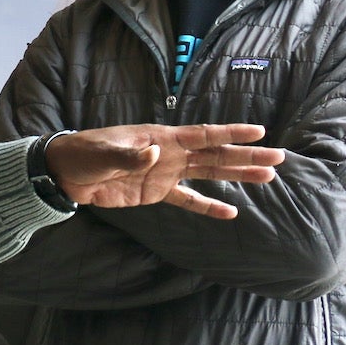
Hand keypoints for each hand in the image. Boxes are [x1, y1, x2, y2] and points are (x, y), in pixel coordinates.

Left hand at [44, 124, 283, 218]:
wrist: (67, 173)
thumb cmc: (84, 154)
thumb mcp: (104, 154)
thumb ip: (130, 157)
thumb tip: (155, 154)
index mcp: (162, 138)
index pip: (203, 134)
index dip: (230, 133)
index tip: (259, 131)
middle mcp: (170, 153)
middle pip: (216, 154)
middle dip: (246, 156)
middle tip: (278, 158)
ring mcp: (166, 173)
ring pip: (209, 174)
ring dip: (237, 176)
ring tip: (268, 178)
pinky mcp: (156, 192)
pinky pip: (188, 200)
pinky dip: (209, 206)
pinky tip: (232, 212)